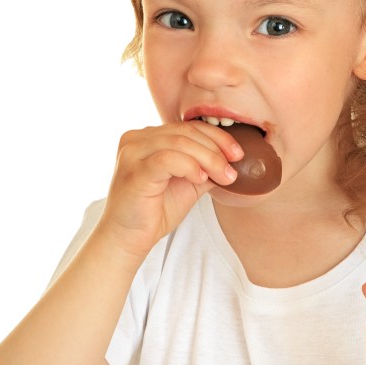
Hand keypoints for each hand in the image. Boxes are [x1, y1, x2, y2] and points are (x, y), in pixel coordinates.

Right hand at [98, 121, 242, 259]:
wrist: (128, 238)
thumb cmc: (153, 211)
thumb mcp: (187, 183)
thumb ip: (205, 167)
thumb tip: (233, 159)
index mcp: (147, 137)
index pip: (187, 126)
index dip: (217, 137)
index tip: (237, 154)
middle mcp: (136, 139)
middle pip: (185, 132)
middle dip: (216, 149)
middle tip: (233, 169)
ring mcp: (132, 153)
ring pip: (179, 142)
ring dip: (208, 159)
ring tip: (222, 176)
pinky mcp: (134, 170)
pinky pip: (167, 159)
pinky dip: (189, 166)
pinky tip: (200, 178)